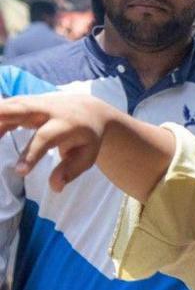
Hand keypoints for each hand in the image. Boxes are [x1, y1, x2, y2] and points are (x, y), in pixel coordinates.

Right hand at [0, 93, 119, 191]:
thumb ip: (70, 171)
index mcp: (66, 125)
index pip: (45, 138)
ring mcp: (36, 103)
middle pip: (22, 109)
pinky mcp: (26, 102)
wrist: (90, 110)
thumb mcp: (86, 156)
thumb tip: (56, 187)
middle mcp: (49, 110)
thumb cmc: (86, 138)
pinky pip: (7, 106)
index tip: (19, 172)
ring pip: (11, 104)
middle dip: (2, 115)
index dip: (30, 154)